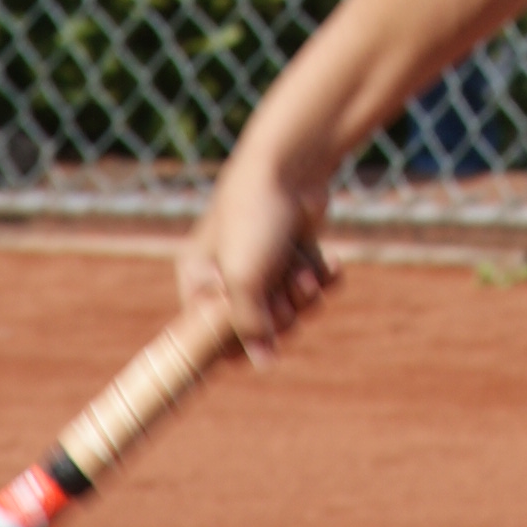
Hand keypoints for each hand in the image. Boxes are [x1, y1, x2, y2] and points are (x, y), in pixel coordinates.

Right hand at [181, 147, 336, 358]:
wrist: (292, 165)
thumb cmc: (254, 219)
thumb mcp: (243, 281)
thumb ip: (250, 328)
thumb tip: (263, 361)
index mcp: (199, 279)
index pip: (212, 336)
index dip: (239, 344)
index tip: (257, 341)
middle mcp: (230, 272)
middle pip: (261, 326)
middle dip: (281, 315)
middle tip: (283, 298)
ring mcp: (265, 260)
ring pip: (292, 307)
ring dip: (303, 294)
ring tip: (303, 273)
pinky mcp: (295, 248)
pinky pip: (313, 283)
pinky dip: (322, 275)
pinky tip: (327, 262)